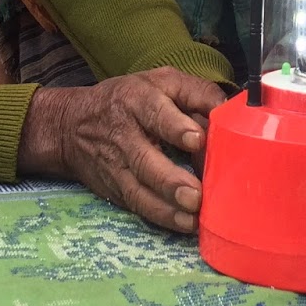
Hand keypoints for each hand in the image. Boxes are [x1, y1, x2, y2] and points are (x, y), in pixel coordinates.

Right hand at [18, 68, 226, 232]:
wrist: (73, 124)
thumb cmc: (130, 99)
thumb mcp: (162, 82)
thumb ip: (197, 93)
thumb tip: (232, 112)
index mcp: (138, 99)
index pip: (156, 112)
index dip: (175, 127)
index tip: (196, 140)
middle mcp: (124, 133)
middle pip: (145, 159)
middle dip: (170, 179)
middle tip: (196, 195)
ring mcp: (117, 165)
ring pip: (139, 189)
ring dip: (167, 206)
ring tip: (192, 216)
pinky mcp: (116, 188)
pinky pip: (138, 205)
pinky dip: (160, 217)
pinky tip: (183, 224)